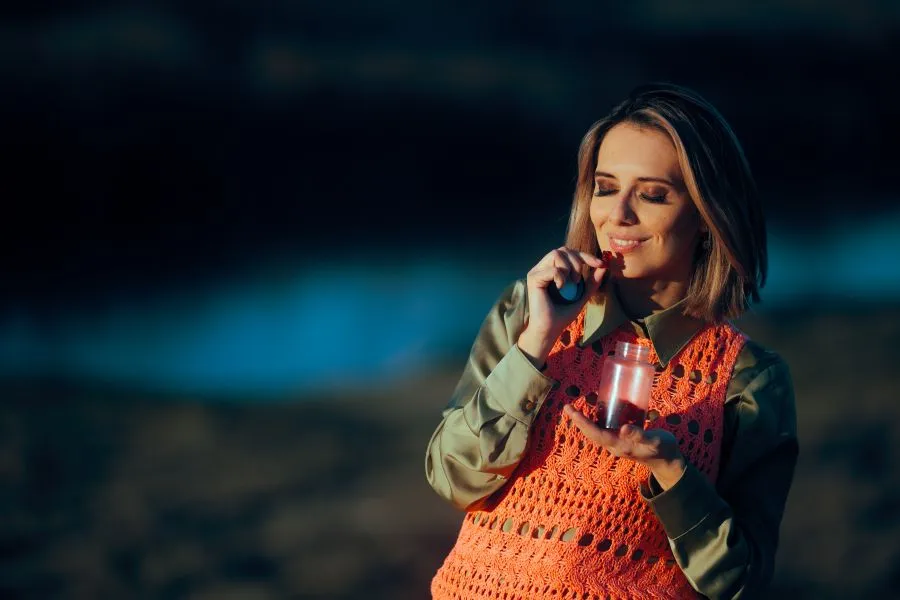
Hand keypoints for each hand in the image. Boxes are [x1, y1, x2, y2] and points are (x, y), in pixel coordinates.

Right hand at [517, 247, 606, 366]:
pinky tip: (561, 288)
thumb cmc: (562, 315)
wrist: (549, 330)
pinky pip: (552, 269)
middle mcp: (542, 268)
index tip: (600, 264)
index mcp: (552, 270)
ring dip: (569, 268)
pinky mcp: (533, 279)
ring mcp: (536, 272)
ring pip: (556, 254)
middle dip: (577, 261)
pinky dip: (561, 277)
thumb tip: (604, 266)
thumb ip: (591, 282)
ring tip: (571, 283)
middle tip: (578, 279)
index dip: (585, 256)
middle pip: (563, 249)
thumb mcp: (582, 296)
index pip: (569, 253)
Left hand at [563, 404, 685, 489]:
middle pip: (591, 432)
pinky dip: (598, 420)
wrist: (667, 459)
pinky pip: (605, 429)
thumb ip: (640, 435)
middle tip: (567, 407)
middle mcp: (614, 445)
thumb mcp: (654, 442)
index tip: (571, 411)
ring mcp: (617, 442)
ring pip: (596, 431)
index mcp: (619, 445)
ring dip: (585, 421)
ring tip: (575, 409)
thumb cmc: (662, 449)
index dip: (582, 422)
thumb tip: (623, 428)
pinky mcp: (621, 439)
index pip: (595, 433)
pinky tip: (598, 410)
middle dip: (578, 420)